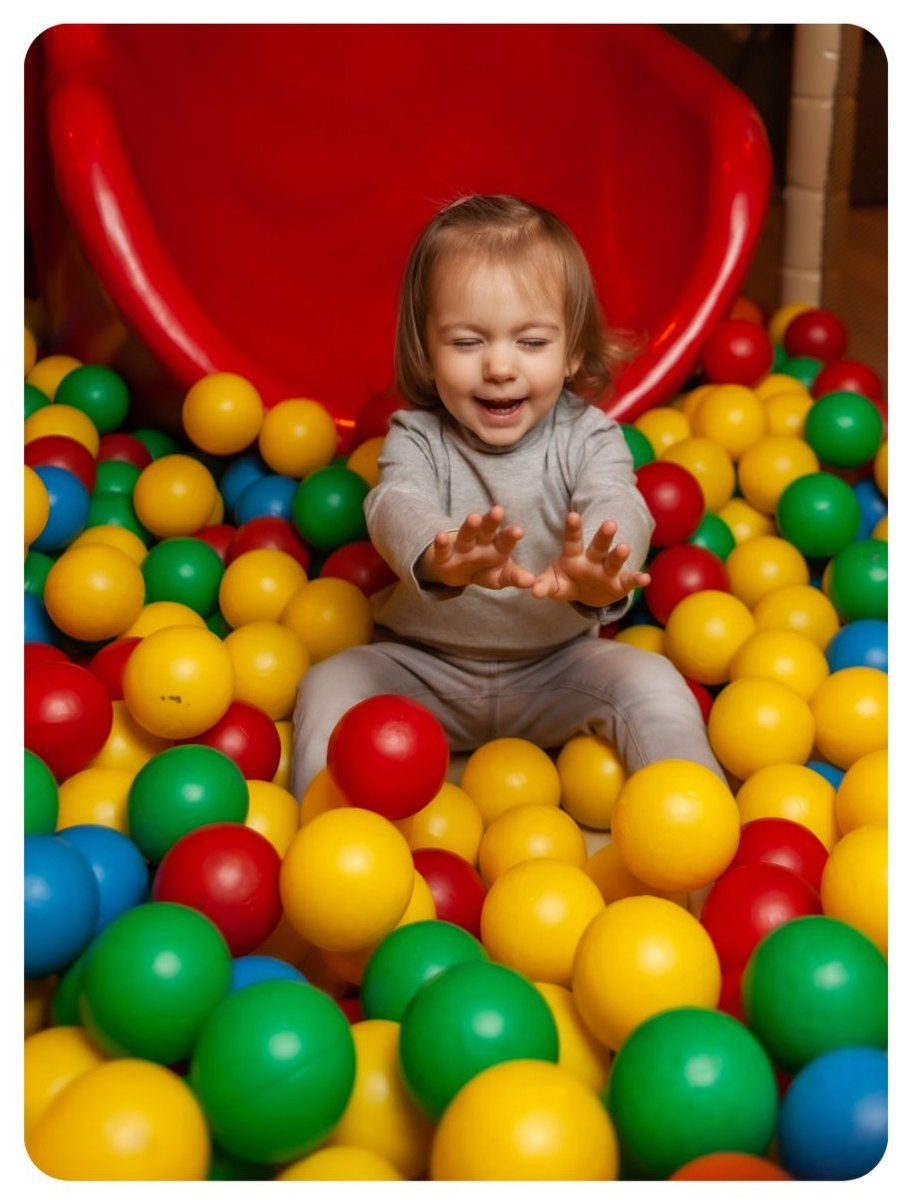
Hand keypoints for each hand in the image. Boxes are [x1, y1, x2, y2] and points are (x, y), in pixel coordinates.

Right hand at [419, 506, 536, 590]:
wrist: (457, 572)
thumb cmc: (484, 570)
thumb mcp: (500, 576)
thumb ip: (516, 577)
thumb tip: (534, 583)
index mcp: (497, 547)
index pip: (505, 540)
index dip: (510, 536)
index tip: (519, 530)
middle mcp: (480, 543)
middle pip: (487, 531)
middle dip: (491, 522)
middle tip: (498, 510)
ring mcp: (461, 548)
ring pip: (466, 535)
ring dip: (469, 527)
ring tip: (472, 517)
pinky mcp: (444, 557)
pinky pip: (442, 550)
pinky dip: (441, 544)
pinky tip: (440, 535)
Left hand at [531, 512, 650, 606]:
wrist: (586, 595)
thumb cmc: (566, 583)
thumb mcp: (553, 584)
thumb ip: (543, 586)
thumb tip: (533, 592)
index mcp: (573, 556)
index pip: (572, 540)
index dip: (573, 528)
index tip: (572, 515)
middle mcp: (592, 560)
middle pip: (598, 546)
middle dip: (603, 536)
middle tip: (610, 523)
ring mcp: (606, 571)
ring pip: (613, 561)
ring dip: (619, 554)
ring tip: (625, 547)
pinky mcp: (619, 585)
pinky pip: (629, 582)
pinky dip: (637, 580)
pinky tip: (646, 579)